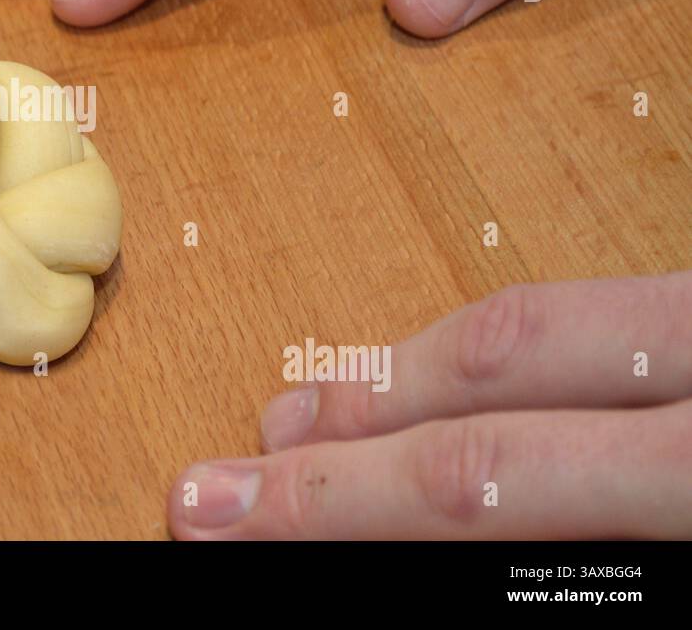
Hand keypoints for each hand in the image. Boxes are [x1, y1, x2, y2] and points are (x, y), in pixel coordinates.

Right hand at [167, 272, 691, 537]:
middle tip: (246, 463)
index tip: (239, 514)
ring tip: (315, 414)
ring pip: (537, 315)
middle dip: (348, 422)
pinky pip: (600, 309)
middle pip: (495, 366)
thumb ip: (558, 543)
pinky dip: (496, 350)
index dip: (341, 498)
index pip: (486, 475)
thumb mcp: (684, 578)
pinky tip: (438, 380)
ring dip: (405, 372)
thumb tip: (415, 518)